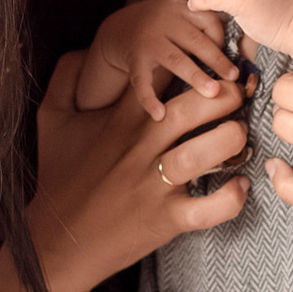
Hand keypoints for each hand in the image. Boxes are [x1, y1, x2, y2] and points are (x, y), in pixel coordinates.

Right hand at [33, 52, 251, 291]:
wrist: (55, 242)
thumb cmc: (58, 177)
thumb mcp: (51, 119)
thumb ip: (66, 77)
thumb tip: (83, 49)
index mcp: (120, 119)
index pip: (162, 76)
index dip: (192, 63)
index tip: (211, 65)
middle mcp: (139, 147)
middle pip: (192, 108)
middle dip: (225, 96)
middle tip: (239, 95)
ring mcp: (154, 185)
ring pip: (204, 152)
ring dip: (232, 139)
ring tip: (240, 135)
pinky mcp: (166, 220)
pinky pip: (209, 208)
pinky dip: (232, 197)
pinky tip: (240, 185)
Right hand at [91, 0, 236, 119]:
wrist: (119, 28)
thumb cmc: (161, 27)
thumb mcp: (181, 17)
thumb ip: (202, 28)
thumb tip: (240, 51)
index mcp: (181, 11)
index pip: (208, 20)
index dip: (222, 39)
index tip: (233, 58)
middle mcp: (165, 23)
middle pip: (196, 41)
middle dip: (216, 59)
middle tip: (234, 78)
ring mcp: (148, 42)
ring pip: (176, 60)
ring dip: (196, 76)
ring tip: (213, 93)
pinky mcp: (133, 60)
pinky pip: (141, 81)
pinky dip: (149, 99)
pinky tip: (159, 115)